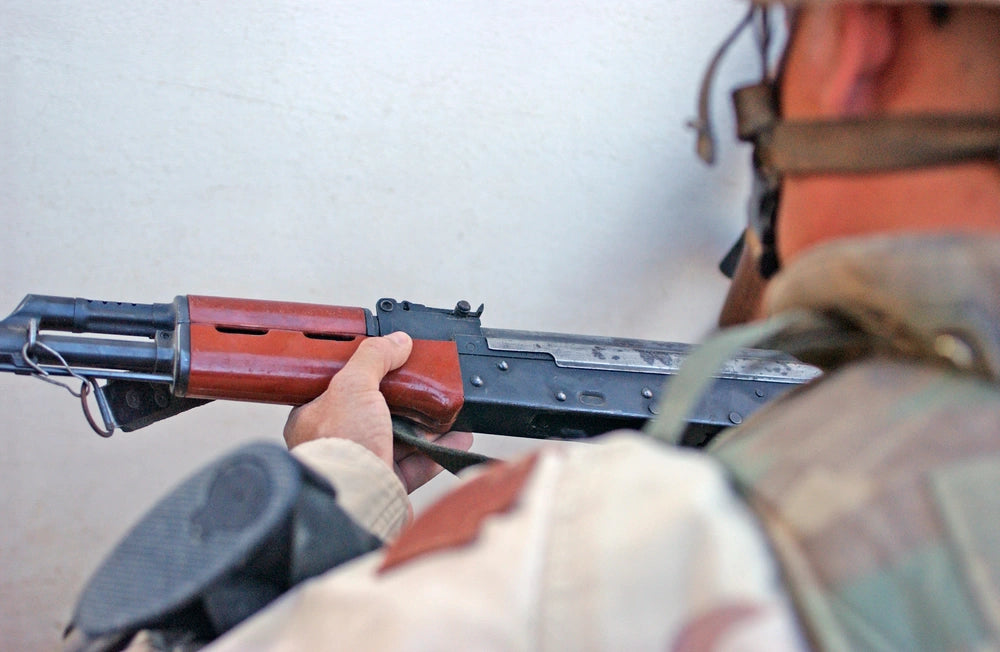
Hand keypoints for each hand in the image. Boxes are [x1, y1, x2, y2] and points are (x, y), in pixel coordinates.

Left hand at [283, 332, 472, 491]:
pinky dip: (440, 450)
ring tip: (446, 410)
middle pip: (378, 411)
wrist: (355, 499)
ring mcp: (365, 462)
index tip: (392, 363)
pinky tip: (456, 437)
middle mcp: (339, 440)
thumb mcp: (352, 386)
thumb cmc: (338, 449)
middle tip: (423, 385)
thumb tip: (396, 342)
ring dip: (427, 424)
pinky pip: (419, 462)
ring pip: (401, 437)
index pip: (343, 387)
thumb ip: (375, 358)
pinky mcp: (389, 483)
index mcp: (316, 417)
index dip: (369, 374)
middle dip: (406, 400)